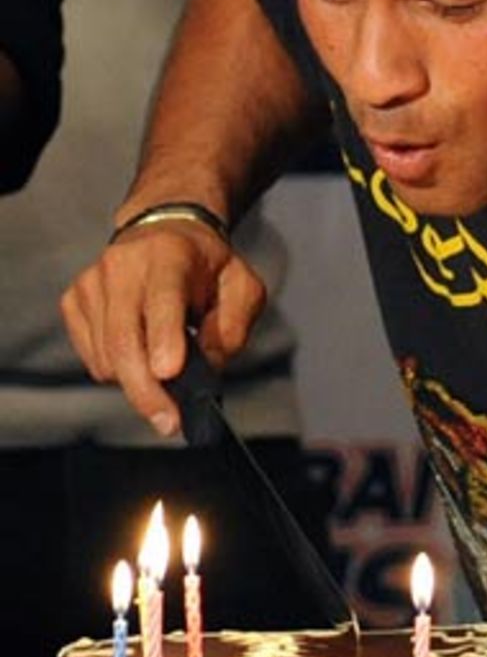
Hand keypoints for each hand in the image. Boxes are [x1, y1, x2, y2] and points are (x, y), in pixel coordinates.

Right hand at [61, 222, 266, 436]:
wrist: (165, 233)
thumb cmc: (208, 267)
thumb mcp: (242, 287)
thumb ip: (233, 327)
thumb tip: (207, 366)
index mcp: (170, 254)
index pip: (163, 299)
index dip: (163, 337)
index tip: (169, 372)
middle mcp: (123, 265)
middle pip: (124, 339)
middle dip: (146, 390)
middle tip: (169, 422)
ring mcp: (92, 282)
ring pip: (107, 356)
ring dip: (136, 382)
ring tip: (165, 368)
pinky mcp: (74, 300)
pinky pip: (93, 358)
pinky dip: (118, 371)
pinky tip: (141, 354)